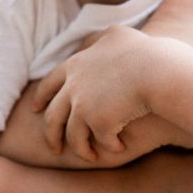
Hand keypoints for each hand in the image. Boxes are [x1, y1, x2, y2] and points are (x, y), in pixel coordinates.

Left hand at [32, 25, 154, 161]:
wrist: (157, 70)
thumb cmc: (144, 51)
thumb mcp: (117, 36)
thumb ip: (98, 40)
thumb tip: (88, 43)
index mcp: (75, 65)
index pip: (49, 83)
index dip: (41, 97)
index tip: (35, 108)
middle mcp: (73, 86)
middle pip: (53, 116)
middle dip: (51, 134)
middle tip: (55, 147)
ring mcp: (83, 105)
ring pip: (73, 136)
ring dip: (80, 149)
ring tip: (89, 156)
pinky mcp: (98, 122)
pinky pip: (99, 142)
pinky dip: (108, 146)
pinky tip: (118, 147)